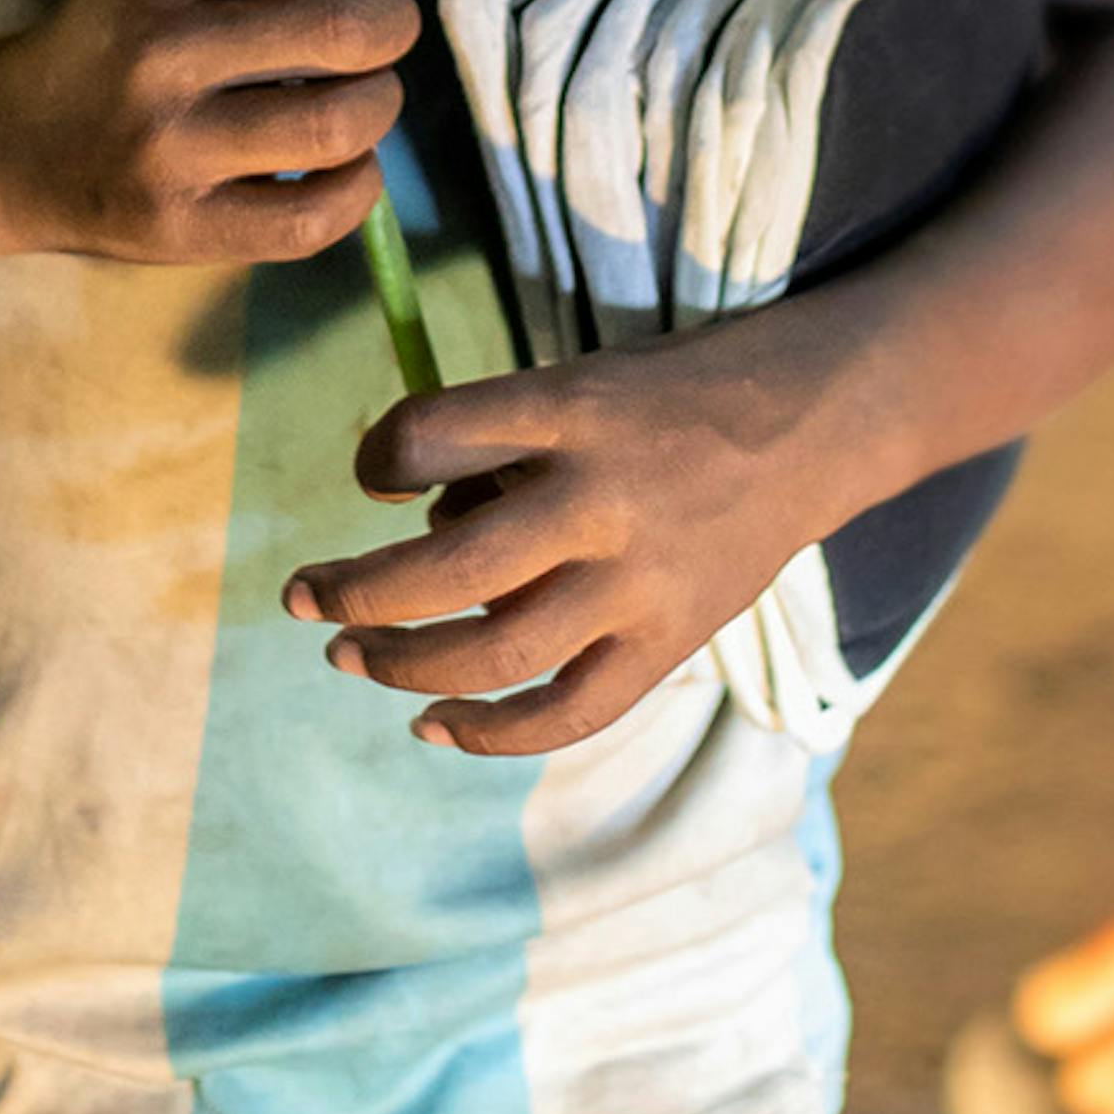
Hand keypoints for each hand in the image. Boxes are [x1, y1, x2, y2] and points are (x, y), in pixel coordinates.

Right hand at [0, 0, 409, 268]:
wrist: (6, 154)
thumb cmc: (112, 43)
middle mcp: (157, 52)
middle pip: (341, 30)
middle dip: (389, 28)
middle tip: (375, 38)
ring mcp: (166, 148)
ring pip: (336, 125)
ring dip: (379, 107)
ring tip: (363, 100)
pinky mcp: (179, 230)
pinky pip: (309, 218)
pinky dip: (358, 189)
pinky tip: (347, 167)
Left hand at [286, 318, 880, 758]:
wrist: (813, 425)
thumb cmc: (669, 400)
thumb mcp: (581, 381)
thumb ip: (499, 445)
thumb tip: (411, 526)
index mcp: (572, 407)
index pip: (431, 435)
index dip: (377, 458)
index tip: (372, 477)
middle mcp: (603, 497)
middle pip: (447, 566)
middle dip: (354, 590)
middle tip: (299, 597)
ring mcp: (640, 581)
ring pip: (494, 650)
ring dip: (400, 662)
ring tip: (346, 655)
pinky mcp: (670, 641)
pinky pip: (568, 711)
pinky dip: (489, 732)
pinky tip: (429, 724)